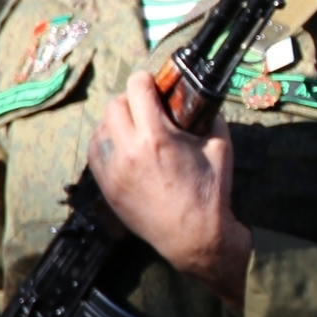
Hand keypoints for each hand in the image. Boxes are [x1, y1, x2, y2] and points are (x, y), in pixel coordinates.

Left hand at [91, 69, 252, 305]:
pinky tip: (122, 146)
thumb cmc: (210, 193)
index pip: (137, 88)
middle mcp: (129, 150)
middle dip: (130, 99)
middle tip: (145, 107)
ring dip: (116, 121)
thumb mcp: (221, 148)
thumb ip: (211, 117)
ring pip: (101, 126)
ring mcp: (113, 170)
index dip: (146, 80)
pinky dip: (106, 142)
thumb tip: (202, 99)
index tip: (153, 84)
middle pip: (114, 104)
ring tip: (133, 127)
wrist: (192, 237)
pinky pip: (95, 151)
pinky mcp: (105, 185)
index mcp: (158, 137)